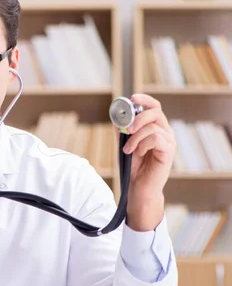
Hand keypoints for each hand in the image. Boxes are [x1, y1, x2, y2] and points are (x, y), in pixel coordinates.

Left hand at [120, 93, 175, 230]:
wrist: (139, 187)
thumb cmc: (133, 167)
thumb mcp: (124, 145)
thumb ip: (122, 131)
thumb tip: (116, 116)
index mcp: (156, 128)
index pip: (155, 107)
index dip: (144, 100)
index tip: (132, 98)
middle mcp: (165, 132)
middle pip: (155, 112)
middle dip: (137, 118)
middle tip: (126, 130)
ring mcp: (169, 141)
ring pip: (152, 127)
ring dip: (135, 137)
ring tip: (128, 150)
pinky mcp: (169, 151)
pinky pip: (156, 138)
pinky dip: (142, 144)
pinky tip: (137, 153)